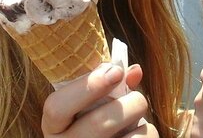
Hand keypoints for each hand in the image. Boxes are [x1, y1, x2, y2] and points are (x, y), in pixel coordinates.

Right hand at [41, 63, 157, 136]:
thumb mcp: (92, 105)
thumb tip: (134, 71)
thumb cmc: (96, 123)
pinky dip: (147, 133)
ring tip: (135, 119)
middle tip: (137, 98)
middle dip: (129, 103)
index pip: (56, 107)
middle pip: (98, 124)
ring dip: (141, 122)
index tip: (116, 71)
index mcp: (54, 126)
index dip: (88, 86)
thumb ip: (109, 86)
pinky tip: (136, 134)